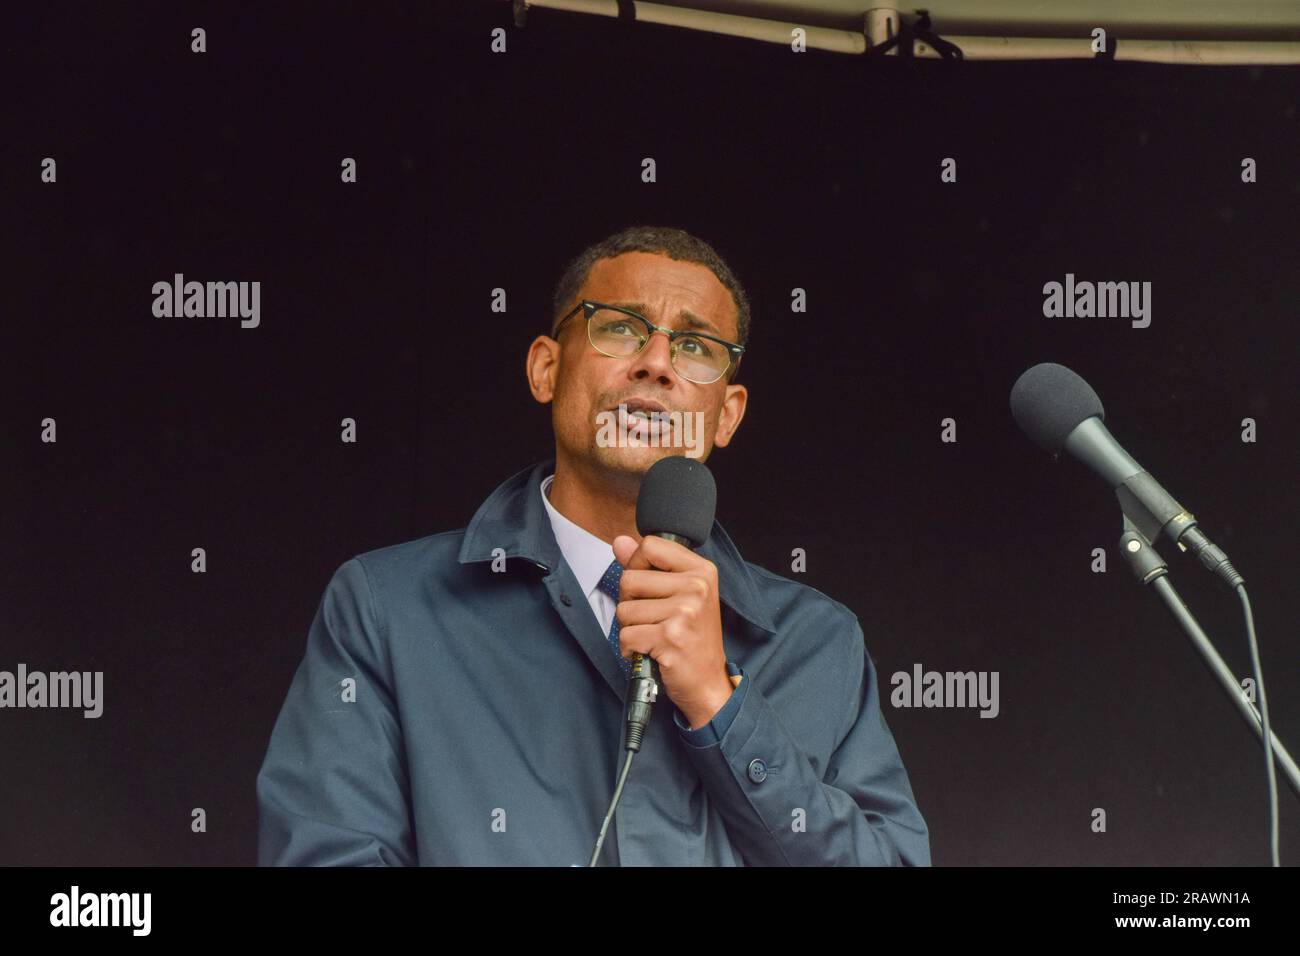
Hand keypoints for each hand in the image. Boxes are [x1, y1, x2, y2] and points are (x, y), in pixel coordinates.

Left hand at [611, 534, 734, 728]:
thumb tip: (619, 541)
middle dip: (630, 602)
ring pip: (624, 609)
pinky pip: (626, 635)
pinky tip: (648, 651)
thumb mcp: (678, 593)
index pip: (649, 545)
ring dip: (630, 628)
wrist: (707, 681)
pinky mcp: (670, 637)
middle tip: (652, 619)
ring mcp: (685, 612)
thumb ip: (647, 565)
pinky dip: (630, 648)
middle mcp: (697, 587)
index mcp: (701, 570)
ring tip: (653, 636)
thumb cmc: (692, 637)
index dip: (637, 565)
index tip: (649, 587)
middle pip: (630, 578)